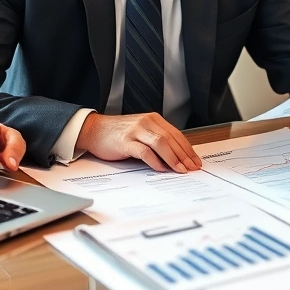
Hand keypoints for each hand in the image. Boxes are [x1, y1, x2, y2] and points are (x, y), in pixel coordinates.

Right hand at [75, 112, 202, 172]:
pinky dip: (155, 161)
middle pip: (171, 139)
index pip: (176, 135)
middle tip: (192, 168)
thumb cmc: (118, 134)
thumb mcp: (141, 132)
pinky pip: (144, 151)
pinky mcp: (126, 141)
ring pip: (161, 143)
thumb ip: (157, 140)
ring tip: (180, 170)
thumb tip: (176, 158)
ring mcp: (136, 131)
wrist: (94, 130)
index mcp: (153, 119)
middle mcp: (147, 122)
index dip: (188, 149)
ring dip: (173, 158)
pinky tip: (161, 168)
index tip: (195, 161)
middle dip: (184, 155)